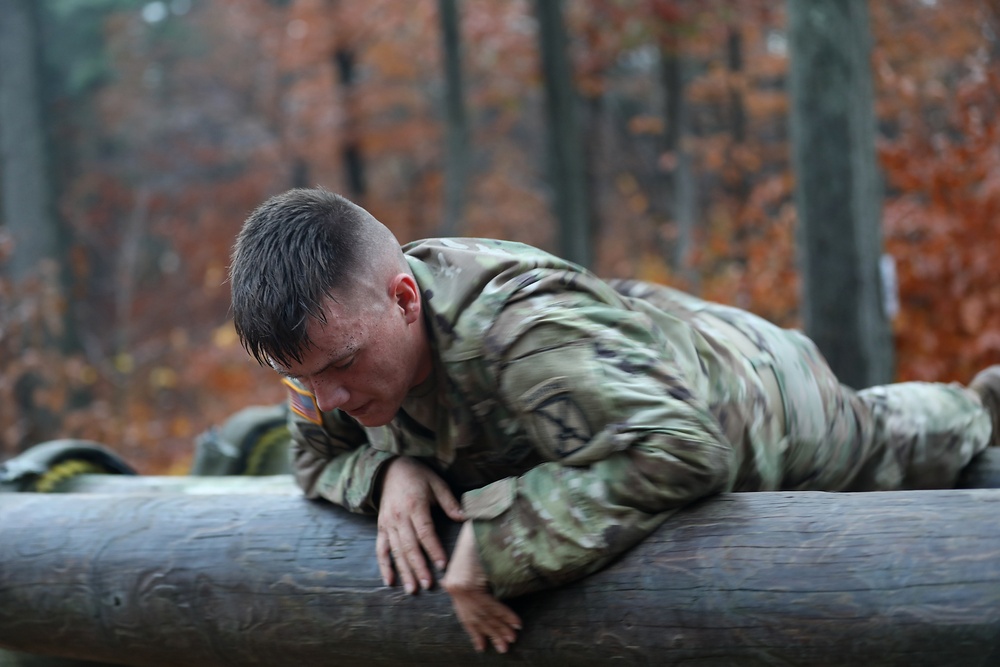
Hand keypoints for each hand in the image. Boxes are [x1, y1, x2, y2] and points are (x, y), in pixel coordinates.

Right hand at [376, 456, 463, 593]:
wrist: (390, 469)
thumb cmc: (417, 476)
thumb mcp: (437, 483)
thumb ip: (449, 502)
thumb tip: (464, 518)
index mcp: (414, 505)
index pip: (425, 531)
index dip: (433, 549)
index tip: (442, 565)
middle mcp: (399, 517)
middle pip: (409, 546)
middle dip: (419, 567)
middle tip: (428, 585)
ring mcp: (388, 523)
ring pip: (396, 551)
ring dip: (404, 571)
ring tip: (412, 589)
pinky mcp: (381, 528)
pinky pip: (381, 549)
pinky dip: (384, 566)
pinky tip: (389, 581)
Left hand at [442, 522, 522, 653]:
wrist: (481, 521)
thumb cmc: (480, 538)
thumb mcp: (473, 561)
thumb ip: (475, 579)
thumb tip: (477, 592)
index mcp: (454, 581)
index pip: (465, 614)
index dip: (475, 630)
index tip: (482, 645)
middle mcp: (455, 585)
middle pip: (476, 617)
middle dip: (491, 633)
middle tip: (503, 647)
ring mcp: (462, 585)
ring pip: (485, 613)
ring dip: (501, 628)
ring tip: (510, 640)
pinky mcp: (470, 583)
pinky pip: (492, 604)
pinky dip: (506, 615)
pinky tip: (515, 624)